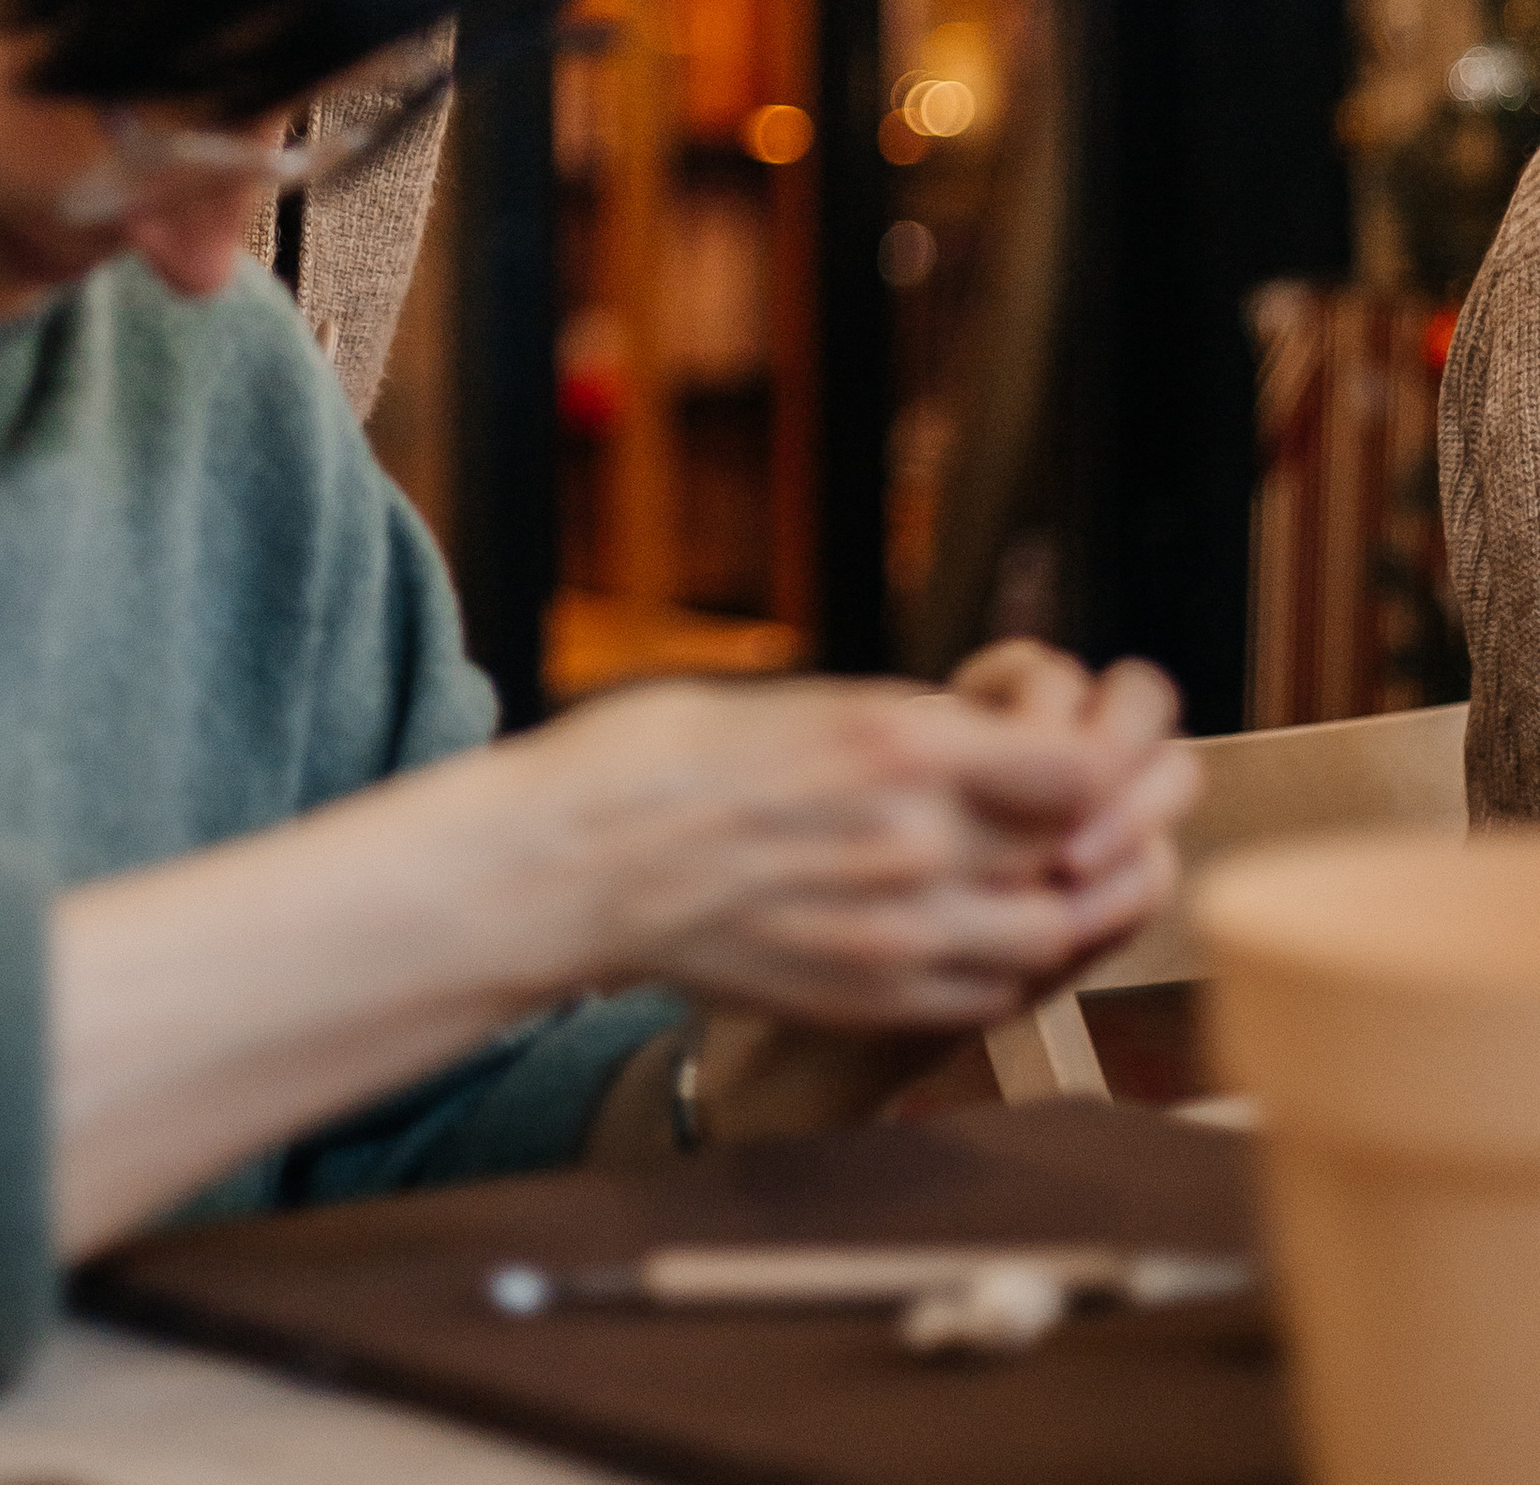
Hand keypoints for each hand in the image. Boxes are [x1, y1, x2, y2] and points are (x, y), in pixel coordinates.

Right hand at [503, 663, 1193, 1038]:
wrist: (587, 856)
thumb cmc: (682, 754)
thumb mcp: (820, 701)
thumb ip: (930, 731)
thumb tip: (1017, 743)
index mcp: (898, 747)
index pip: (1079, 768)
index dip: (1111, 758)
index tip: (1105, 745)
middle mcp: (911, 843)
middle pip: (1079, 854)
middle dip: (1112, 830)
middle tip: (1111, 809)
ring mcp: (894, 935)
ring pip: (1051, 937)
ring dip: (1073, 904)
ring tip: (1059, 872)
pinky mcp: (868, 998)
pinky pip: (989, 996)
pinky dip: (1014, 964)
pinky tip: (991, 930)